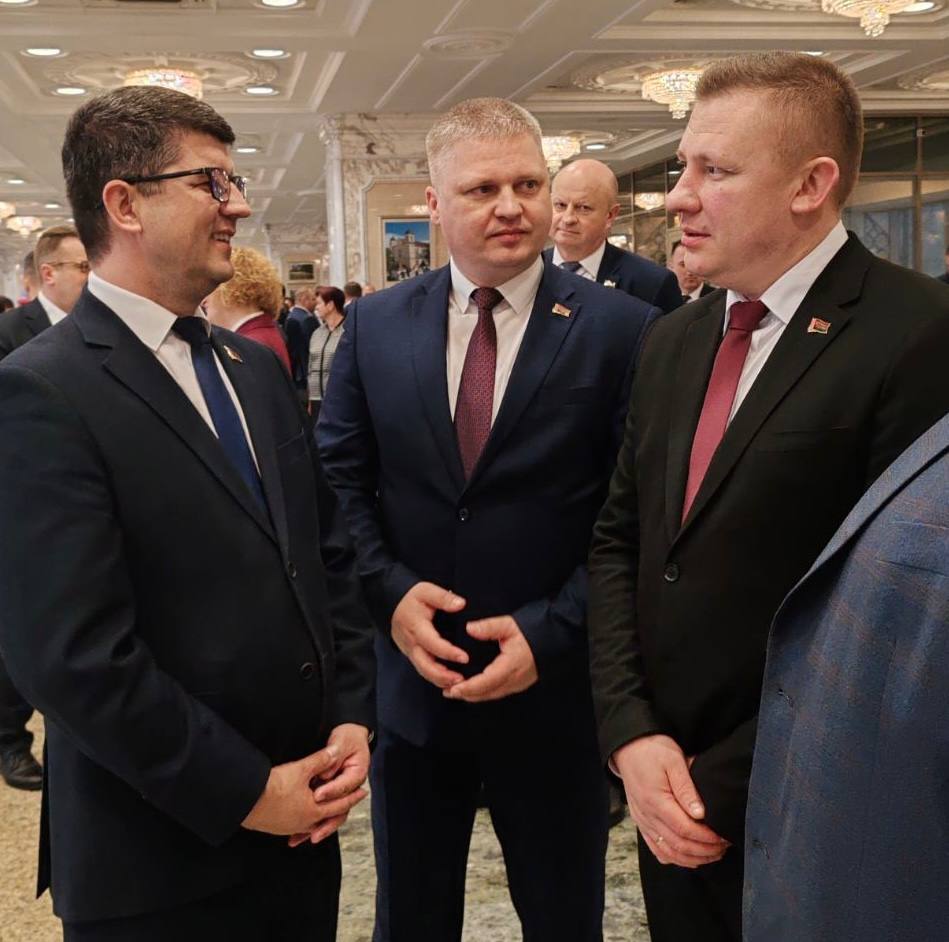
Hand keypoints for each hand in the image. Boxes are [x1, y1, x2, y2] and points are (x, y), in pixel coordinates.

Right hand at [241, 743, 364, 836]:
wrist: (246, 801)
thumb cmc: (273, 786)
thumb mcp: (300, 769)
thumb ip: (320, 761)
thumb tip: (334, 753)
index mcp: (313, 810)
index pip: (339, 804)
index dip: (352, 796)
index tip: (362, 792)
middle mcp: (304, 823)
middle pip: (329, 817)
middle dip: (341, 808)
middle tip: (351, 801)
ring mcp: (290, 827)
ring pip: (314, 824)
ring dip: (324, 816)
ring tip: (330, 810)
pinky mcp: (278, 827)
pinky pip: (299, 826)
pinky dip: (307, 822)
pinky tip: (305, 817)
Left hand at [288, 723, 370, 846]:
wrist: (348, 735)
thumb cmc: (347, 736)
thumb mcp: (341, 741)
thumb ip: (334, 755)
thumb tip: (326, 769)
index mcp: (357, 774)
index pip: (344, 787)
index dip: (331, 791)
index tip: (317, 795)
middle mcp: (349, 788)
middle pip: (339, 810)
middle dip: (325, 823)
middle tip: (313, 833)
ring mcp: (338, 793)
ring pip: (329, 815)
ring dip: (314, 828)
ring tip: (297, 839)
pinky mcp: (328, 795)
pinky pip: (320, 812)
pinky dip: (308, 824)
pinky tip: (294, 833)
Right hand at [391, 582, 468, 687]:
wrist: (391, 604)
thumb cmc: (412, 598)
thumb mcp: (426, 591)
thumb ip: (443, 598)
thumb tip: (461, 604)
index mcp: (416, 627)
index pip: (432, 643)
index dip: (448, 652)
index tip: (465, 658)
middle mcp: (412, 643)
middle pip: (424, 665)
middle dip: (442, 675)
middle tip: (461, 680)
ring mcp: (410, 651)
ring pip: (423, 670)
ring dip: (439, 680)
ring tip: (458, 684)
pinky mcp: (412, 655)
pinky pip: (422, 669)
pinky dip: (435, 678)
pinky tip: (448, 682)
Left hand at [442, 616, 537, 702]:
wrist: (552, 638)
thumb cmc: (531, 631)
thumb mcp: (509, 625)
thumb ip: (489, 627)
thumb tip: (469, 628)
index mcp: (510, 666)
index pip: (486, 682)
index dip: (469, 688)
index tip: (453, 689)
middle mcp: (513, 679)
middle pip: (486, 693)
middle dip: (466, 695)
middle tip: (447, 691)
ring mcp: (517, 684)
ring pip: (491, 695)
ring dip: (473, 695)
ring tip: (455, 692)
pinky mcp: (518, 684)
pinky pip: (497, 692)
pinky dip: (483, 693)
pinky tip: (473, 689)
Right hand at [612, 734, 728, 868]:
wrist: (628, 748)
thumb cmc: (653, 750)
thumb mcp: (673, 760)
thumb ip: (686, 788)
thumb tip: (700, 814)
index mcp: (656, 800)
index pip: (685, 829)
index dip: (707, 838)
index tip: (723, 837)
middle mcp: (647, 815)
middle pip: (678, 845)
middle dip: (704, 851)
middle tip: (723, 847)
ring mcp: (643, 821)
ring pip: (668, 852)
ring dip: (692, 859)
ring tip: (712, 855)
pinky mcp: (641, 822)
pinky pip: (656, 849)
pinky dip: (674, 858)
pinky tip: (689, 857)